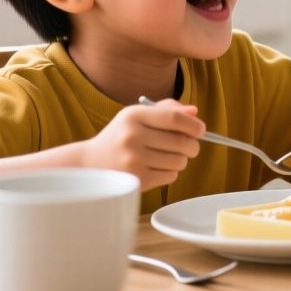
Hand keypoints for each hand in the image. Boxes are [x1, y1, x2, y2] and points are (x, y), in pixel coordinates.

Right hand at [79, 99, 203, 190]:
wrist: (90, 164)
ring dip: (181, 160)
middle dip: (192, 145)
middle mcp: (132, 136)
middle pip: (181, 141)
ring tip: (169, 157)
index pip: (173, 118)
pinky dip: (171, 172)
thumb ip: (166, 110)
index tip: (201, 130)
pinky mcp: (136, 180)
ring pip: (179, 161)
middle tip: (190, 146)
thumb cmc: (120, 136)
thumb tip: (195, 112)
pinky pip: (171, 176)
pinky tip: (158, 168)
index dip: (193, 125)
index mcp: (133, 116)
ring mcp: (133, 160)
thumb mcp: (137, 116)